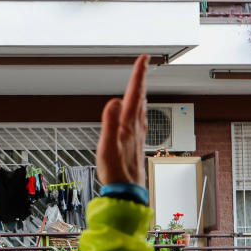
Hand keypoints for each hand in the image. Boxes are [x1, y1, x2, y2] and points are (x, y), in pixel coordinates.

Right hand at [97, 54, 149, 185]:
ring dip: (141, 93)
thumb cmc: (117, 172)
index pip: (135, 94)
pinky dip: (139, 108)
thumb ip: (109, 122)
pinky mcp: (137, 142)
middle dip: (140, 79)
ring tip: (140, 83)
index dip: (138, 74)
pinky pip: (140, 118)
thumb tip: (114, 101)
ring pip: (142, 107)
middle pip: (140, 97)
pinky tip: (138, 112)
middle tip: (142, 64)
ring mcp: (138, 135)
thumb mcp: (107, 146)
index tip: (143, 59)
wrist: (127, 191)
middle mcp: (137, 127)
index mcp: (129, 125)